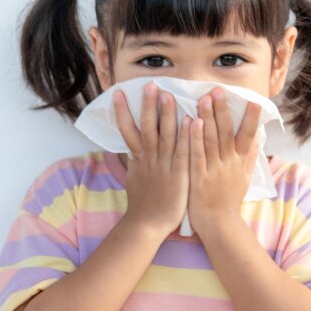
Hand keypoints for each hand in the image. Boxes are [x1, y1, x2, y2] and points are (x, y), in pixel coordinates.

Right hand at [113, 81, 190, 239]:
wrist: (147, 225)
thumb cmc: (143, 204)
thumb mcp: (134, 178)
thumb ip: (135, 160)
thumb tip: (131, 147)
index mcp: (138, 159)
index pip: (128, 130)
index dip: (123, 112)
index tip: (120, 93)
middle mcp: (149, 160)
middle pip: (147, 127)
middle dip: (148, 106)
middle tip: (150, 85)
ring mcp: (163, 167)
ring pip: (165, 136)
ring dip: (167, 115)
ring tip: (168, 95)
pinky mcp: (178, 175)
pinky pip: (182, 152)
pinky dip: (186, 136)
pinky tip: (190, 120)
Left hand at [187, 87, 260, 235]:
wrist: (219, 225)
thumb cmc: (229, 201)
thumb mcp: (245, 178)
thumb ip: (250, 156)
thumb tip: (259, 136)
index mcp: (240, 163)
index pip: (248, 136)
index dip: (251, 119)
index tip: (253, 101)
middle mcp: (229, 164)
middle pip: (227, 133)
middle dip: (223, 110)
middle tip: (219, 90)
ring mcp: (214, 170)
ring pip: (211, 140)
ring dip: (208, 118)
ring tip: (204, 98)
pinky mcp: (198, 178)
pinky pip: (197, 155)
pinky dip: (195, 138)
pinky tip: (192, 123)